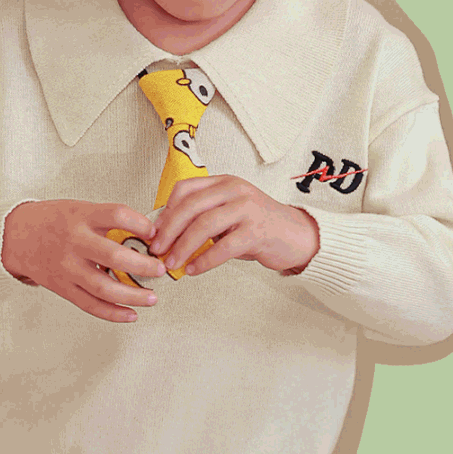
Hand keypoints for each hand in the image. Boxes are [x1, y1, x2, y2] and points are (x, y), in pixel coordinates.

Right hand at [1, 199, 166, 322]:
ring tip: (152, 297)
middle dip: (143, 265)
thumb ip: (108, 220)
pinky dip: (113, 313)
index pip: (116, 215)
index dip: (140, 224)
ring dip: (132, 295)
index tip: (154, 233)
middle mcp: (74, 242)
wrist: (15, 236)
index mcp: (80, 217)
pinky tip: (131, 314)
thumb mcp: (79, 209)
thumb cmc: (53, 221)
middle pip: (113, 256)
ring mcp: (67, 267)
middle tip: (160, 269)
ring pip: (104, 287)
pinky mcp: (63, 287)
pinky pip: (90, 304)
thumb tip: (147, 233)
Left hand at [148, 176, 319, 276]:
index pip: (185, 189)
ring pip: (204, 225)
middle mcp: (235, 190)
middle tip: (156, 250)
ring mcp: (247, 209)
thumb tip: (167, 235)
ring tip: (172, 264)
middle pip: (190, 206)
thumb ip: (204, 218)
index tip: (154, 231)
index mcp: (224, 183)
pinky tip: (194, 270)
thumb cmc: (259, 228)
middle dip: (168, 231)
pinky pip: (223, 247)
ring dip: (183, 247)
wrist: (298, 236)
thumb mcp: (229, 214)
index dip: (166, 211)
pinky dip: (204, 260)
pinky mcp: (257, 231)